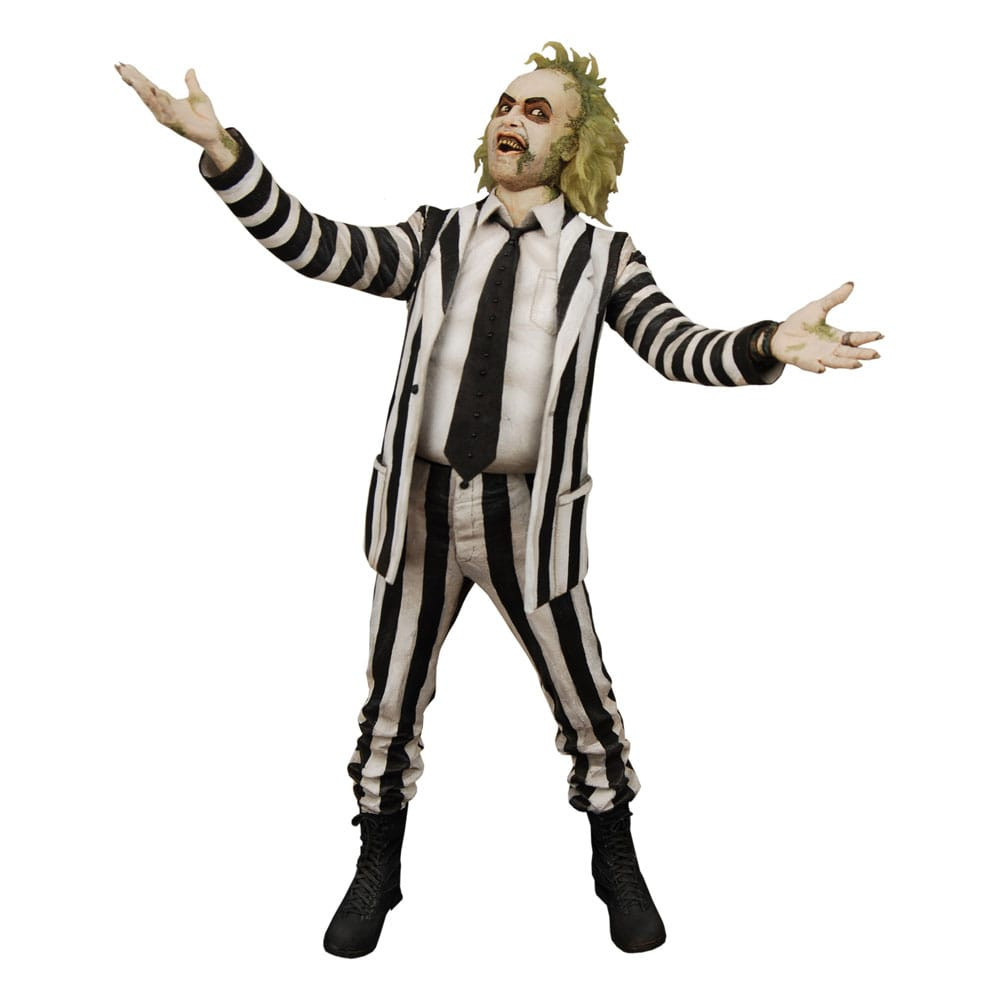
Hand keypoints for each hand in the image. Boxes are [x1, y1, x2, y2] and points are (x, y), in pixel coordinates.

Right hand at [115, 63, 237, 170]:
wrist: (215, 133)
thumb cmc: (206, 117)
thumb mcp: (197, 95)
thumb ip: (191, 83)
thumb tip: (190, 70)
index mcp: (166, 101)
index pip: (147, 85)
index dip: (135, 75)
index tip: (122, 65)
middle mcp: (163, 109)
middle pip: (144, 92)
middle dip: (132, 80)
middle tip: (119, 67)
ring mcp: (168, 117)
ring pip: (150, 101)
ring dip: (140, 89)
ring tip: (129, 76)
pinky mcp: (175, 124)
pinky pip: (166, 110)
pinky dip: (161, 101)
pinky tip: (156, 90)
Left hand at [772, 282, 882, 373]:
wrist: (780, 333)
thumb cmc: (800, 321)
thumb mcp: (819, 307)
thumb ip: (834, 298)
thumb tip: (851, 284)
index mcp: (836, 337)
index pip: (855, 338)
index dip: (867, 337)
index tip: (880, 335)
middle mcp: (831, 349)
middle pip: (850, 352)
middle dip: (862, 354)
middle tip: (876, 355)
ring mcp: (819, 356)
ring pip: (836, 362)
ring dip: (846, 363)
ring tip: (858, 364)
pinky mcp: (805, 361)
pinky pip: (812, 365)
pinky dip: (817, 367)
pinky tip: (822, 368)